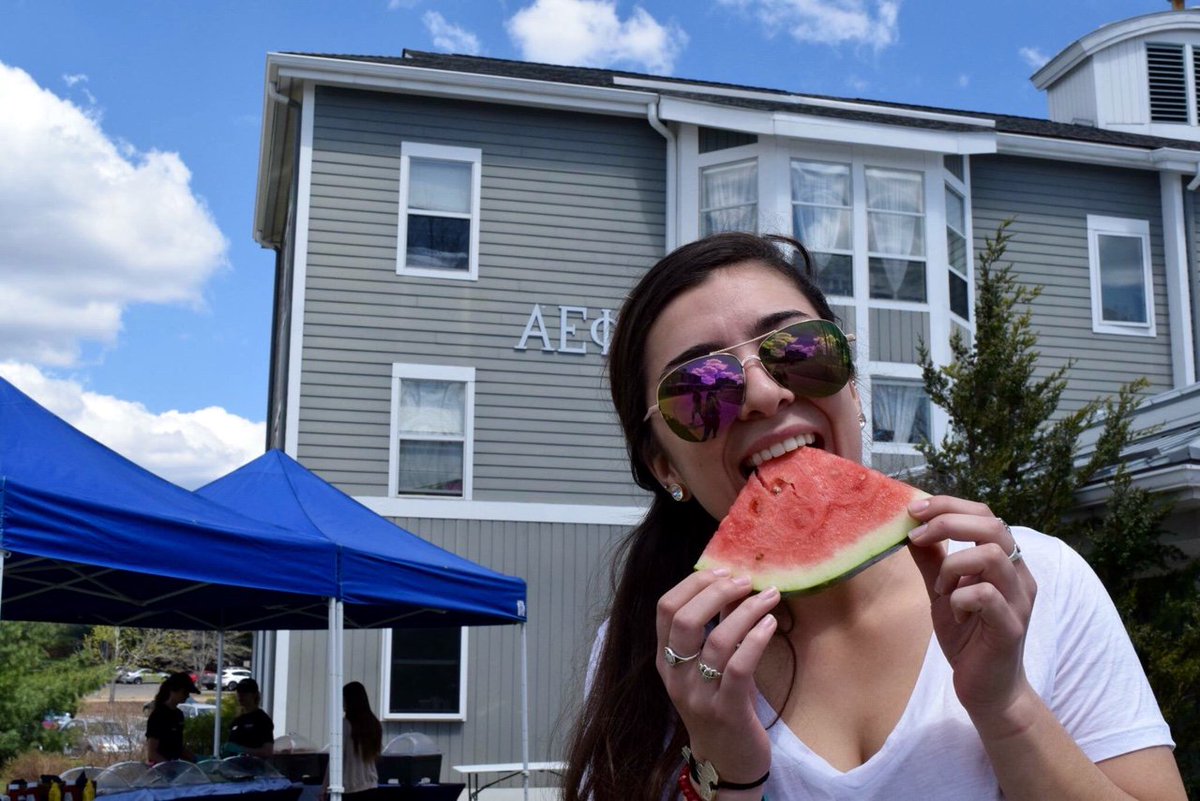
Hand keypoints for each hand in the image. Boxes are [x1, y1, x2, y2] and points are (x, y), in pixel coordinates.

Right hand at [655, 568, 778, 784]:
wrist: (728, 762)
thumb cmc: (722, 705)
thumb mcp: (710, 666)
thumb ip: (716, 628)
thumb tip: (734, 584)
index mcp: (666, 660)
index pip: (666, 609)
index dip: (693, 583)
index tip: (722, 571)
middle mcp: (676, 676)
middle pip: (685, 619)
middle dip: (716, 591)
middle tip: (745, 581)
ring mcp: (699, 695)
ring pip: (717, 641)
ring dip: (746, 611)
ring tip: (769, 596)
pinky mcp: (727, 711)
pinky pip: (739, 667)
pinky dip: (756, 639)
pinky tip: (771, 624)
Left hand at [906, 496, 1036, 722]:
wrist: (987, 689)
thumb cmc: (969, 637)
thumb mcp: (943, 591)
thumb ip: (933, 561)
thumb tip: (910, 528)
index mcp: (1005, 561)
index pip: (986, 514)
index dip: (949, 505)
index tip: (913, 510)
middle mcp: (1019, 575)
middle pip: (993, 525)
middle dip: (947, 523)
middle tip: (916, 536)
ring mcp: (1019, 600)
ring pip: (991, 555)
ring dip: (953, 566)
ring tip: (941, 589)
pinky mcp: (1011, 627)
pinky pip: (986, 595)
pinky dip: (959, 598)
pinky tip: (953, 612)